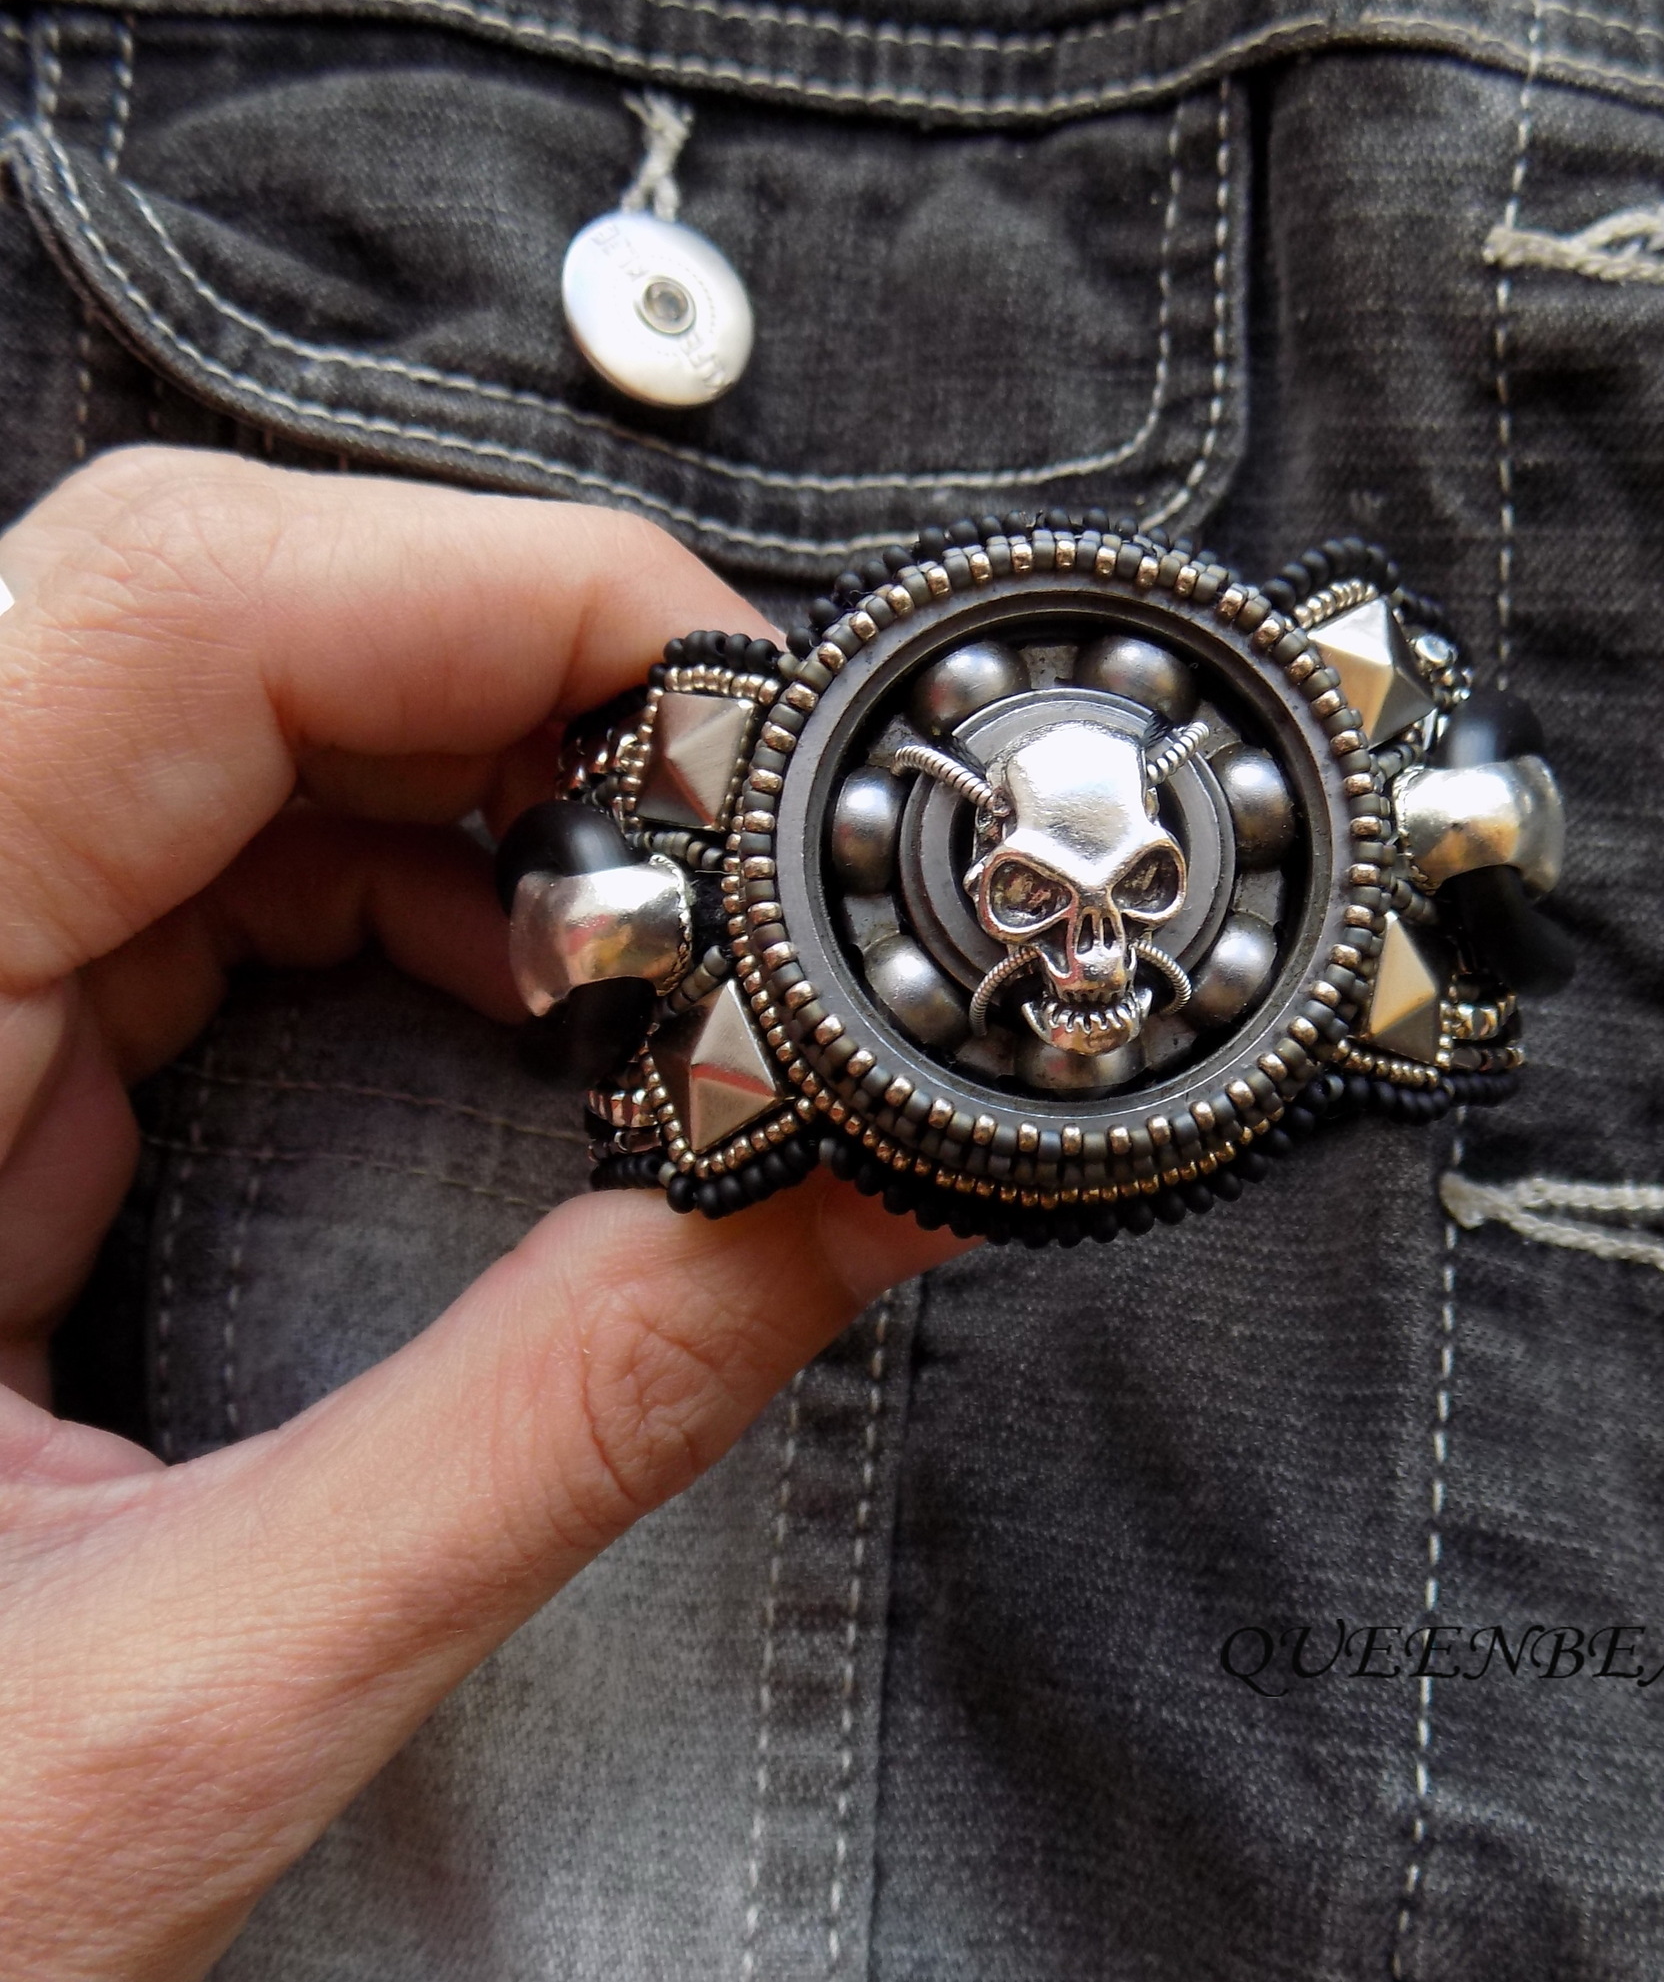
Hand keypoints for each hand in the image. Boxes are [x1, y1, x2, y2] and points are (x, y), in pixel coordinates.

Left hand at [0, 448, 962, 1979]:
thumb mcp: (193, 1693)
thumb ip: (566, 1419)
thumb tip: (862, 1197)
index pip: (172, 621)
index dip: (505, 599)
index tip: (750, 719)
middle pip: (212, 618)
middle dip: (533, 686)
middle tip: (748, 838)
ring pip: (225, 716)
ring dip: (490, 789)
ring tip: (660, 944)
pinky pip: (209, 849)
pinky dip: (418, 883)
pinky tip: (533, 996)